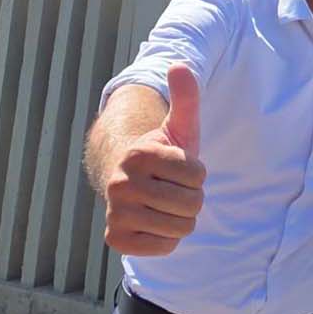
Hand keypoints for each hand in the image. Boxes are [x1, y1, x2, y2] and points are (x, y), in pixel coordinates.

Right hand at [104, 64, 205, 255]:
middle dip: (192, 198)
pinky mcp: (116, 239)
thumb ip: (185, 98)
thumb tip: (181, 65)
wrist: (131, 183)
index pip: (197, 175)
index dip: (197, 174)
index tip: (179, 168)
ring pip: (181, 227)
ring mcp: (115, 213)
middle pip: (192, 204)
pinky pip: (164, 247)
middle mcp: (120, 184)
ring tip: (166, 205)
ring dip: (181, 219)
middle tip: (174, 190)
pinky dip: (167, 239)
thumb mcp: (179, 126)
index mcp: (139, 154)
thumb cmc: (163, 155)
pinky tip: (154, 223)